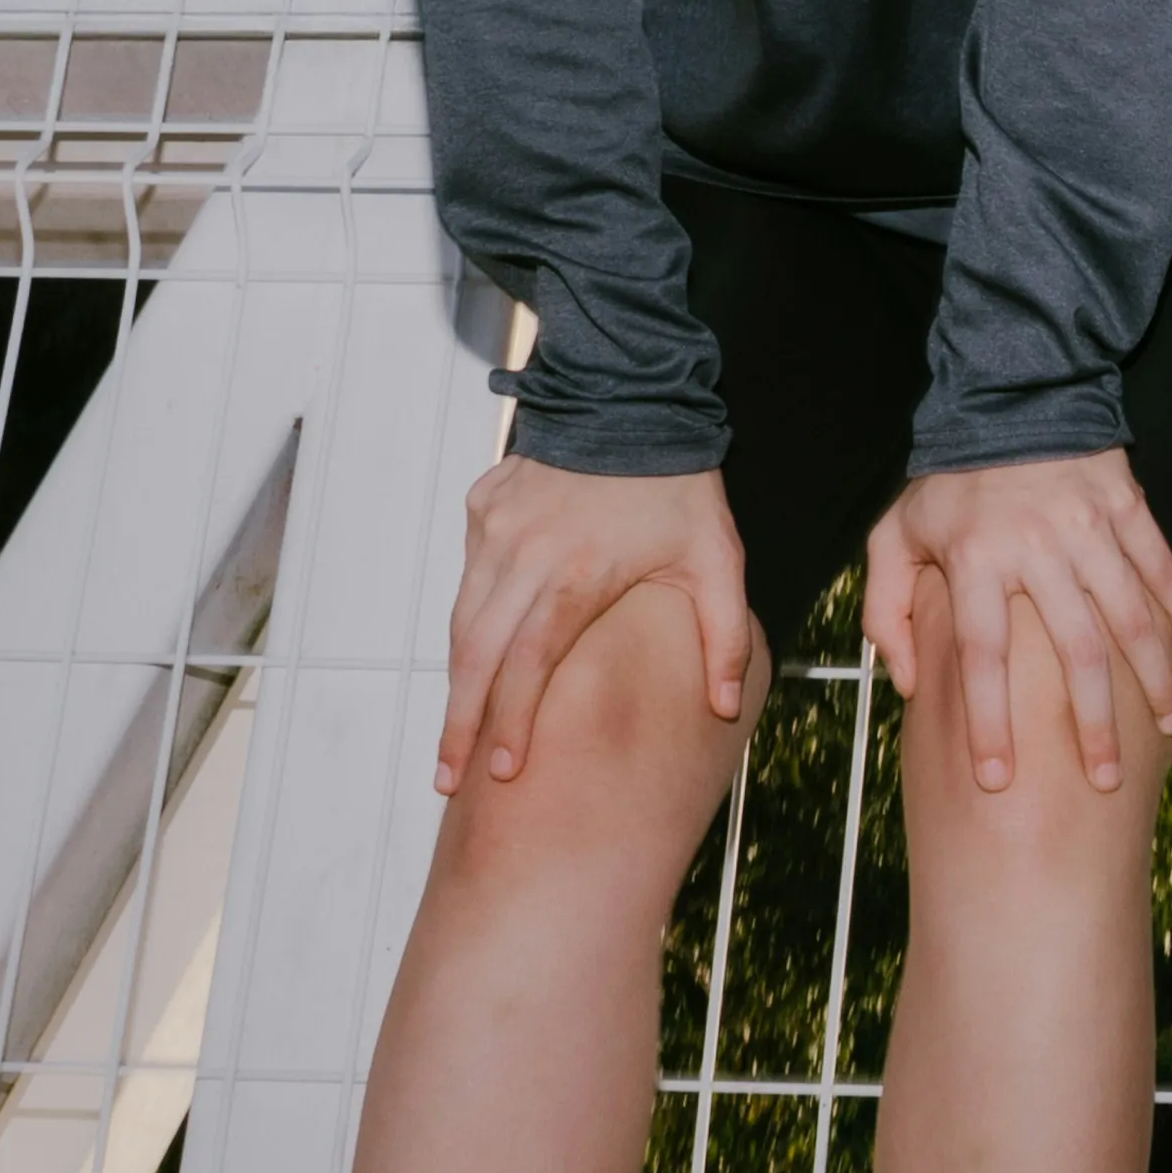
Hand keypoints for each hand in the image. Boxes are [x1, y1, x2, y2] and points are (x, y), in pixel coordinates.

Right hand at [434, 457, 757, 796]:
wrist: (632, 394)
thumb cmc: (680, 481)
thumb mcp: (717, 558)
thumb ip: (724, 637)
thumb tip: (724, 708)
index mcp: (577, 575)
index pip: (529, 665)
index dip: (510, 722)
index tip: (500, 772)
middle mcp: (523, 555)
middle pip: (476, 655)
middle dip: (459, 723)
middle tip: (446, 778)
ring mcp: (495, 530)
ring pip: (462, 619)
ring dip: (455, 681)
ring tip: (451, 736)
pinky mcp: (483, 507)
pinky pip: (468, 577)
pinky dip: (466, 622)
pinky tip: (471, 663)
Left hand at [864, 449, 1171, 795]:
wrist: (1011, 395)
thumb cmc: (949, 481)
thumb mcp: (895, 535)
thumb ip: (886, 609)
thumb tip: (906, 683)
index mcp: (974, 559)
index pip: (982, 657)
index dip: (988, 723)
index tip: (998, 780)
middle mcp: (1035, 548)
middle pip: (1074, 651)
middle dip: (1092, 723)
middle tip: (1104, 778)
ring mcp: (1088, 528)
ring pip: (1129, 616)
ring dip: (1153, 677)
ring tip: (1169, 725)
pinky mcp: (1127, 509)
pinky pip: (1160, 569)